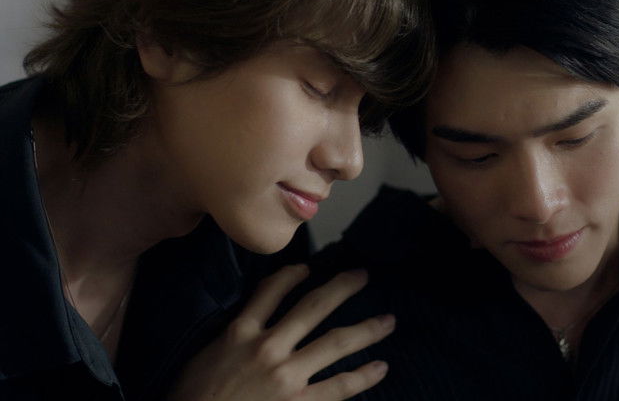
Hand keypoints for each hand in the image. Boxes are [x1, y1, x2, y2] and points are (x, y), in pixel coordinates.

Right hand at [169, 264, 393, 400]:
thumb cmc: (191, 397)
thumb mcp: (205, 356)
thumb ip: (232, 337)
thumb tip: (253, 324)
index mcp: (240, 332)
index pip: (271, 291)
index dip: (292, 276)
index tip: (307, 269)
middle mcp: (268, 347)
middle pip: (314, 308)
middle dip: (343, 288)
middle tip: (363, 276)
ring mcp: (286, 376)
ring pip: (336, 343)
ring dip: (367, 330)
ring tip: (389, 321)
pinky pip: (339, 387)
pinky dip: (363, 376)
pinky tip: (381, 367)